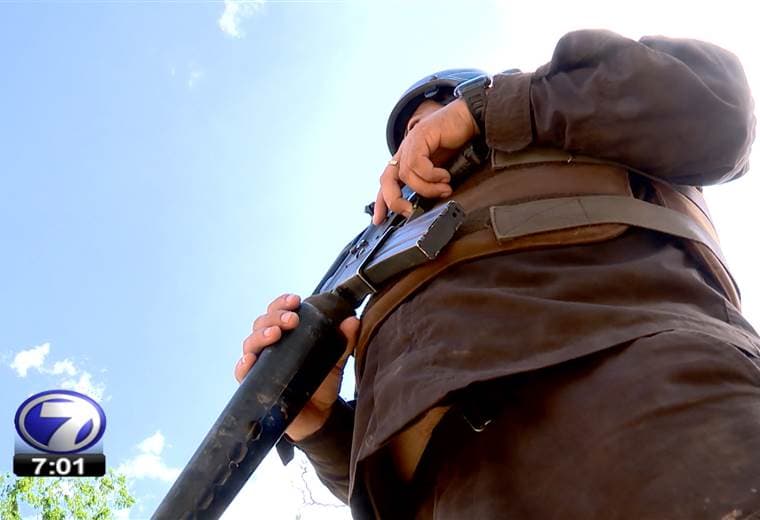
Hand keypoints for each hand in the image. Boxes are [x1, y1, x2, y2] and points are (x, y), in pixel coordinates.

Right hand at [235, 293, 359, 440]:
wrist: (319, 417)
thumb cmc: (322, 384)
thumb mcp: (335, 361)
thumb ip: (344, 342)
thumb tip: (353, 321)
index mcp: (286, 336)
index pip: (277, 312)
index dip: (282, 304)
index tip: (295, 301)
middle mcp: (270, 347)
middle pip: (262, 324)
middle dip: (275, 317)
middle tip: (292, 320)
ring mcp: (260, 366)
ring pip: (251, 344)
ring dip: (260, 336)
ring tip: (274, 334)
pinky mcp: (255, 386)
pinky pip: (242, 373)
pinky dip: (243, 365)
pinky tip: (249, 361)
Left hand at [373, 98, 478, 223]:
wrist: (469, 119)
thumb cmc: (455, 143)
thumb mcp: (439, 170)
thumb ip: (429, 184)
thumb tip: (426, 206)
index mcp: (406, 160)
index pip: (386, 183)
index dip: (381, 202)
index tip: (379, 220)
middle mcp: (404, 152)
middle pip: (386, 180)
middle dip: (393, 200)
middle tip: (408, 211)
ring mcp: (410, 143)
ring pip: (406, 176)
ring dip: (426, 188)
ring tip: (444, 189)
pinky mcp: (420, 136)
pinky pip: (417, 164)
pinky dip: (432, 175)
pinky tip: (445, 176)